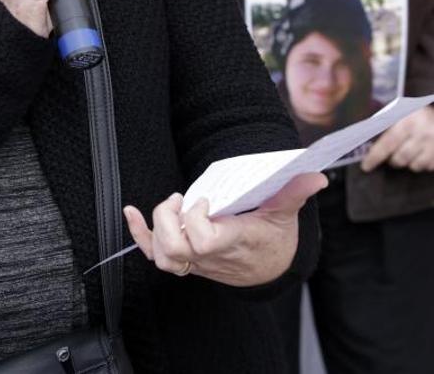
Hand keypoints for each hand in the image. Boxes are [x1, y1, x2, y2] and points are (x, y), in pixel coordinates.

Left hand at [124, 172, 326, 286]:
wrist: (269, 269)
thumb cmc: (274, 239)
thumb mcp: (285, 213)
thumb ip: (294, 192)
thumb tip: (316, 177)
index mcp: (232, 241)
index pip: (203, 241)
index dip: (196, 220)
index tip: (205, 201)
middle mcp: (209, 256)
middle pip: (174, 250)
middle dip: (168, 221)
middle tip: (181, 201)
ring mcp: (195, 260)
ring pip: (162, 257)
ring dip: (156, 227)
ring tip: (172, 204)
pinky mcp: (186, 259)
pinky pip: (154, 254)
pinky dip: (138, 234)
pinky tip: (130, 213)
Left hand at [361, 105, 433, 172]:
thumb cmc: (416, 113)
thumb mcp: (400, 110)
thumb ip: (384, 122)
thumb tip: (363, 136)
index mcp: (408, 121)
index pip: (388, 142)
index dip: (375, 156)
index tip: (366, 166)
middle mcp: (422, 133)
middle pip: (400, 158)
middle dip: (392, 160)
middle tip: (391, 154)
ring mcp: (433, 145)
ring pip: (414, 166)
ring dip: (408, 162)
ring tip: (408, 151)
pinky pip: (428, 167)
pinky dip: (422, 163)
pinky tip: (421, 153)